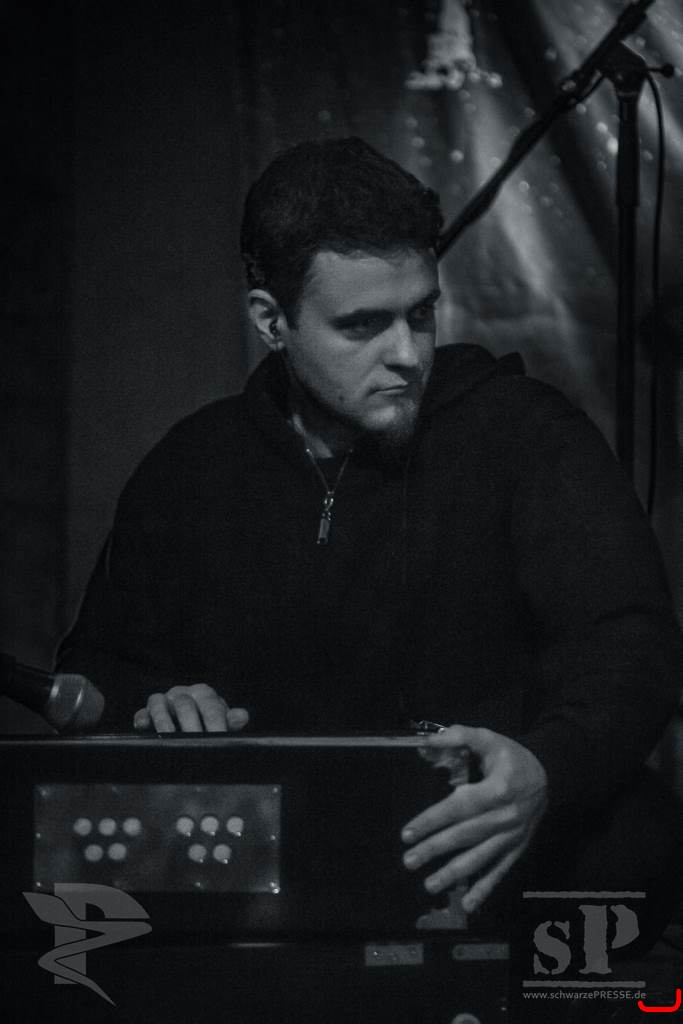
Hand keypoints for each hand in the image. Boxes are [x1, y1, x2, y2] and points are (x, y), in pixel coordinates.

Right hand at [133, 683, 249, 732]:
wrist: (185, 727)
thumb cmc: (208, 725)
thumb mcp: (221, 724)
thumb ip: (230, 722)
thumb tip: (242, 716)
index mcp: (205, 694)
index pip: (211, 706)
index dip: (216, 723)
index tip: (219, 738)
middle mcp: (183, 694)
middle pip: (185, 706)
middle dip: (191, 727)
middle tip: (196, 746)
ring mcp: (163, 701)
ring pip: (160, 705)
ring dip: (165, 723)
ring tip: (171, 741)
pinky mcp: (146, 713)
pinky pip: (143, 713)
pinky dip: (143, 719)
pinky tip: (143, 728)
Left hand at [402, 725, 546, 912]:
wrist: (549, 776)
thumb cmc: (511, 757)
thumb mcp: (488, 739)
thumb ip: (459, 737)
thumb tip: (426, 741)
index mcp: (497, 789)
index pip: (459, 808)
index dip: (432, 820)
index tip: (407, 832)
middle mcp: (506, 817)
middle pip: (466, 836)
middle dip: (435, 849)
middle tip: (409, 861)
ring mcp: (513, 837)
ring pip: (481, 858)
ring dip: (454, 874)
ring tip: (429, 884)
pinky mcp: (518, 849)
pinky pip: (500, 871)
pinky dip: (485, 889)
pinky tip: (468, 905)